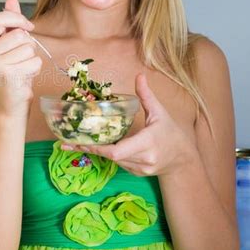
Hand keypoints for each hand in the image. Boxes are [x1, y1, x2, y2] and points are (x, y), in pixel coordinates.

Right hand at [0, 0, 41, 116]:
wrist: (12, 102)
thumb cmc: (12, 72)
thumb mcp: (10, 44)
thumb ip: (10, 22)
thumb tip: (11, 0)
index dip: (17, 19)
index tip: (28, 27)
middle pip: (18, 34)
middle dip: (28, 44)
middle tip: (21, 58)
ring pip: (28, 48)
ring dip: (32, 58)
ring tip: (22, 68)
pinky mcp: (6, 75)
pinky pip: (34, 62)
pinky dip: (35, 69)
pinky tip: (25, 76)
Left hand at [61, 74, 197, 176]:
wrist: (184, 159)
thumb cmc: (172, 133)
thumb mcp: (160, 112)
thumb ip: (147, 95)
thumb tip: (139, 75)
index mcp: (147, 143)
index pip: (117, 151)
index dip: (98, 148)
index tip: (81, 143)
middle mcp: (143, 159)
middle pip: (111, 156)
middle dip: (89, 149)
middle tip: (66, 144)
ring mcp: (140, 169)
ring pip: (113, 161)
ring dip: (97, 152)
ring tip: (75, 144)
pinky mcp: (137, 173)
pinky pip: (119, 164)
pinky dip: (109, 155)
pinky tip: (96, 147)